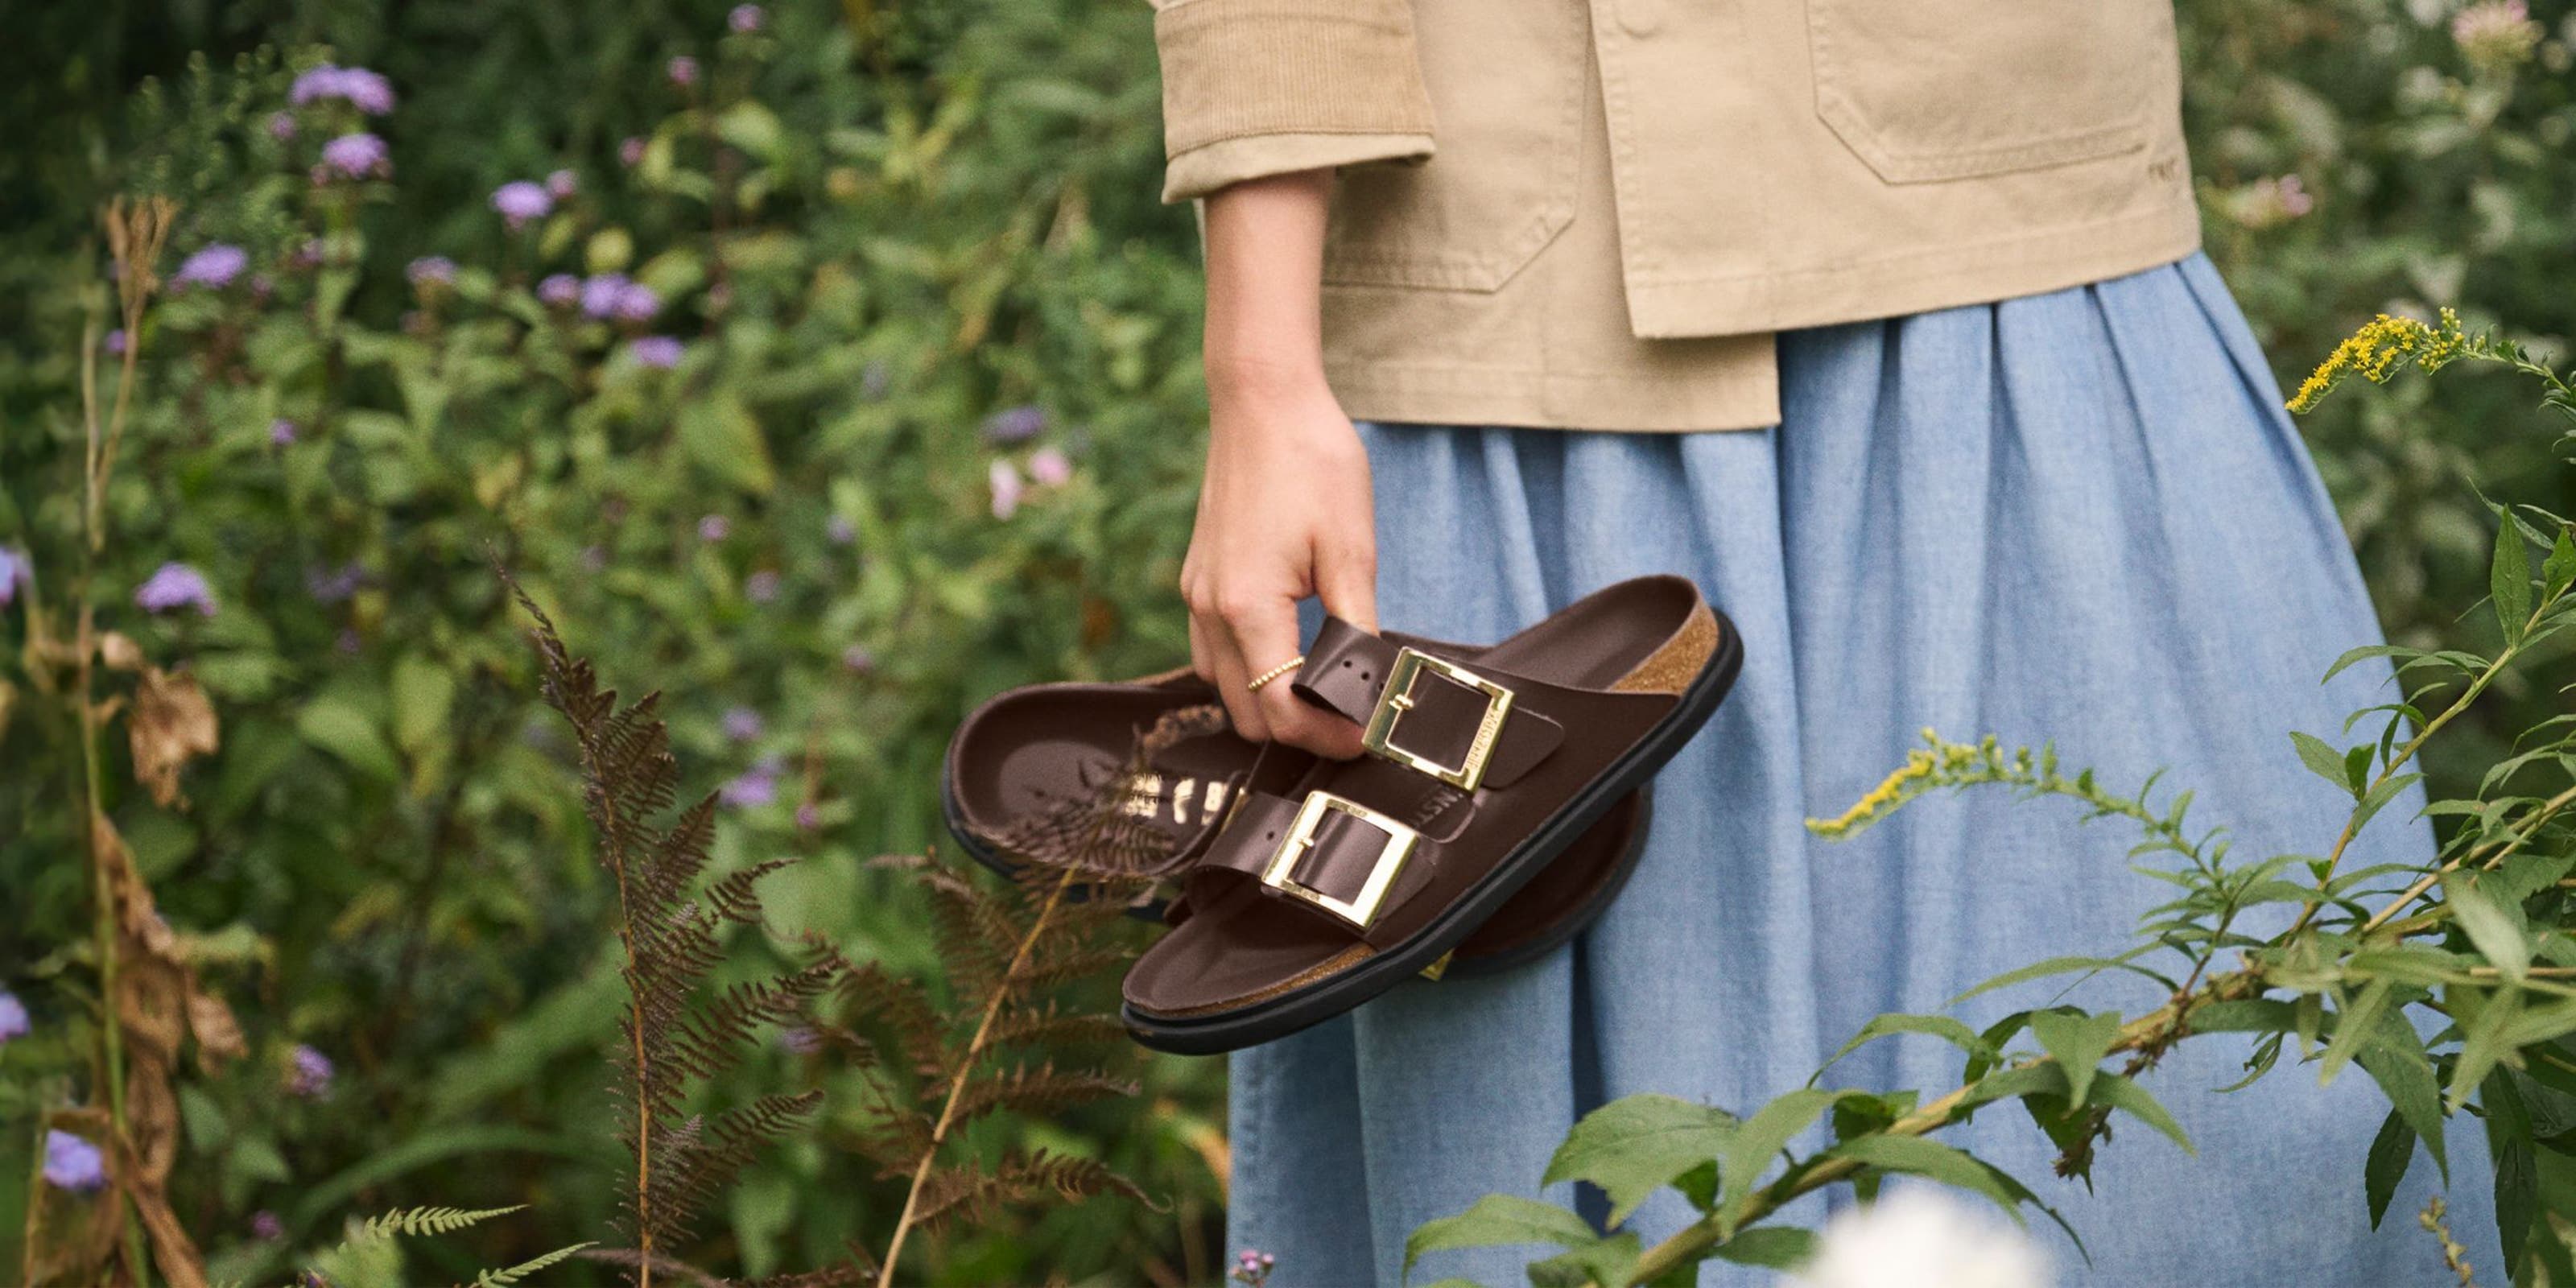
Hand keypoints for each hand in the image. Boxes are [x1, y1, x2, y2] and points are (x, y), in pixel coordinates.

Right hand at [1179, 167, 1376, 755]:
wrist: (1261, 400)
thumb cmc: (1310, 460)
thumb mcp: (1351, 547)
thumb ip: (1356, 625)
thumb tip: (1370, 683)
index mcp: (1248, 607)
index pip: (1280, 708)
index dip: (1326, 737)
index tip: (1365, 739)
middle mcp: (1210, 609)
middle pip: (1243, 711)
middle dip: (1296, 730)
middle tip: (1351, 726)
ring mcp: (1197, 594)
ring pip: (1220, 686)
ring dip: (1265, 703)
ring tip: (1321, 697)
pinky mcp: (1198, 578)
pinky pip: (1211, 650)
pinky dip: (1245, 670)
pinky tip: (1284, 656)